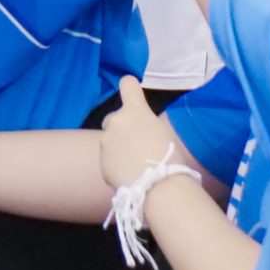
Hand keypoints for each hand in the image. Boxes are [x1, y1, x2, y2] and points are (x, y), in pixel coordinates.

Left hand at [97, 77, 186, 191]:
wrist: (156, 184)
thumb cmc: (168, 157)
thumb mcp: (161, 133)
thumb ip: (145, 127)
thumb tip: (140, 134)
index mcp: (135, 111)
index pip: (127, 84)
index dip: (130, 88)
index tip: (132, 93)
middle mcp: (116, 121)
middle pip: (113, 118)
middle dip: (120, 129)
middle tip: (135, 145)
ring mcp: (106, 142)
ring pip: (109, 141)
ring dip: (117, 149)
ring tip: (134, 165)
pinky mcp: (101, 162)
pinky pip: (108, 161)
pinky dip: (115, 166)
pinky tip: (129, 176)